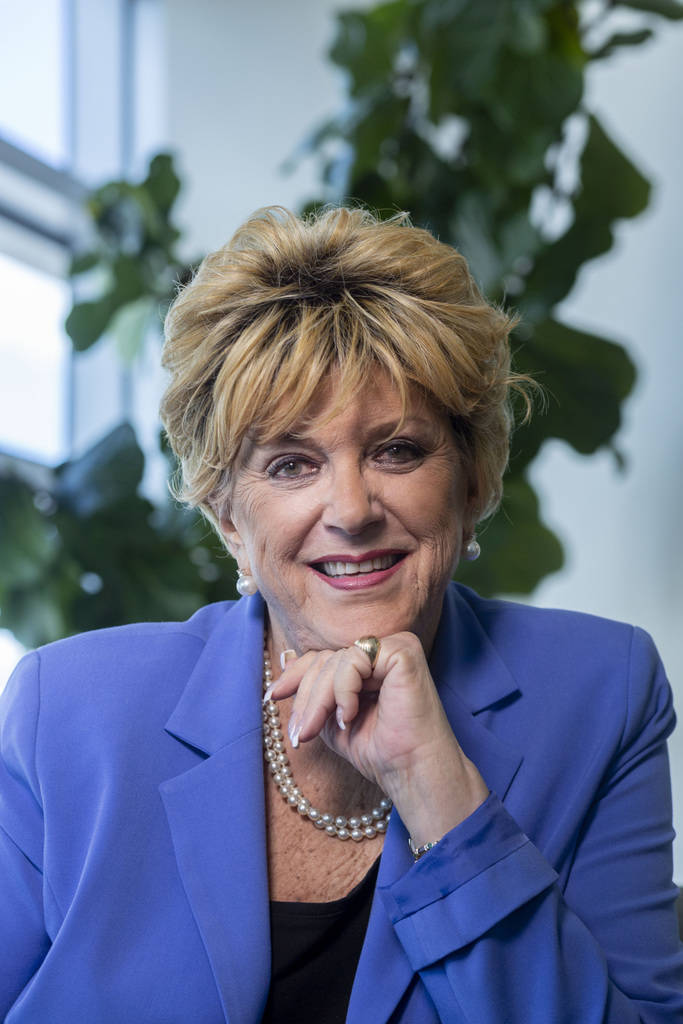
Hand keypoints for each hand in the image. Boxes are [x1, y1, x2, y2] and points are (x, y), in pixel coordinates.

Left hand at [268, 632, 488, 844]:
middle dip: (306, 698)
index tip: (273, 697)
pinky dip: (343, 691)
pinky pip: (354, 661)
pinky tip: (349, 717)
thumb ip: (313, 692)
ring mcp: (395, 646)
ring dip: (319, 700)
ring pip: (335, 661)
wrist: (410, 772)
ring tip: (319, 731)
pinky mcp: (402, 651)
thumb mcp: (331, 717)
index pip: (324, 657)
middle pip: (326, 659)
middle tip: (301, 733)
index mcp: (370, 662)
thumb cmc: (379, 750)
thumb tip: (283, 660)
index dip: (296, 675)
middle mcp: (384, 649)